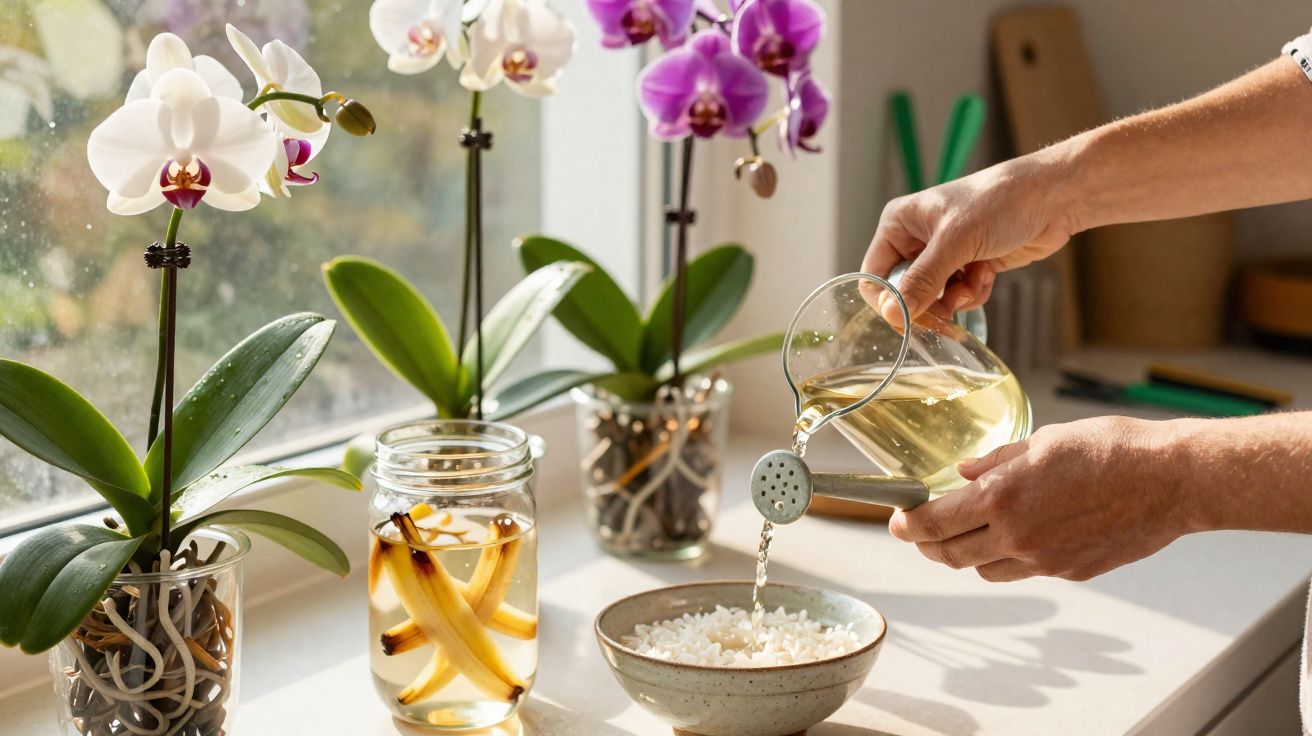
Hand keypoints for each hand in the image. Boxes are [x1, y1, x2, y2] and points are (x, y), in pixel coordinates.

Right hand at [863, 153, 1077, 319]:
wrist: (1052, 198)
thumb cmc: (999, 202)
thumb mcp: (955, 242)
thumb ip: (922, 281)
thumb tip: (893, 315)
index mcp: (899, 224)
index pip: (874, 276)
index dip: (888, 301)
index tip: (910, 318)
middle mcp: (915, 240)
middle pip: (903, 292)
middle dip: (927, 303)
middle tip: (947, 312)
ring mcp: (943, 255)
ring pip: (932, 299)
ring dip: (954, 299)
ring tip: (974, 282)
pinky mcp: (967, 266)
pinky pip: (957, 297)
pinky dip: (973, 293)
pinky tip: (988, 273)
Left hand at [887, 416, 1203, 582]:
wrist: (1171, 480)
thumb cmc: (1111, 448)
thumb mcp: (1043, 441)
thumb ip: (997, 462)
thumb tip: (964, 474)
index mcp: (1003, 498)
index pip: (934, 524)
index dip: (907, 526)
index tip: (897, 521)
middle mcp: (1018, 536)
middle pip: (950, 555)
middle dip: (927, 545)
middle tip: (919, 532)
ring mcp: (1044, 560)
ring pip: (984, 569)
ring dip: (967, 554)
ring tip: (966, 532)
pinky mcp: (1070, 572)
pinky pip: (1023, 572)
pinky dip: (1008, 558)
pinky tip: (1016, 536)